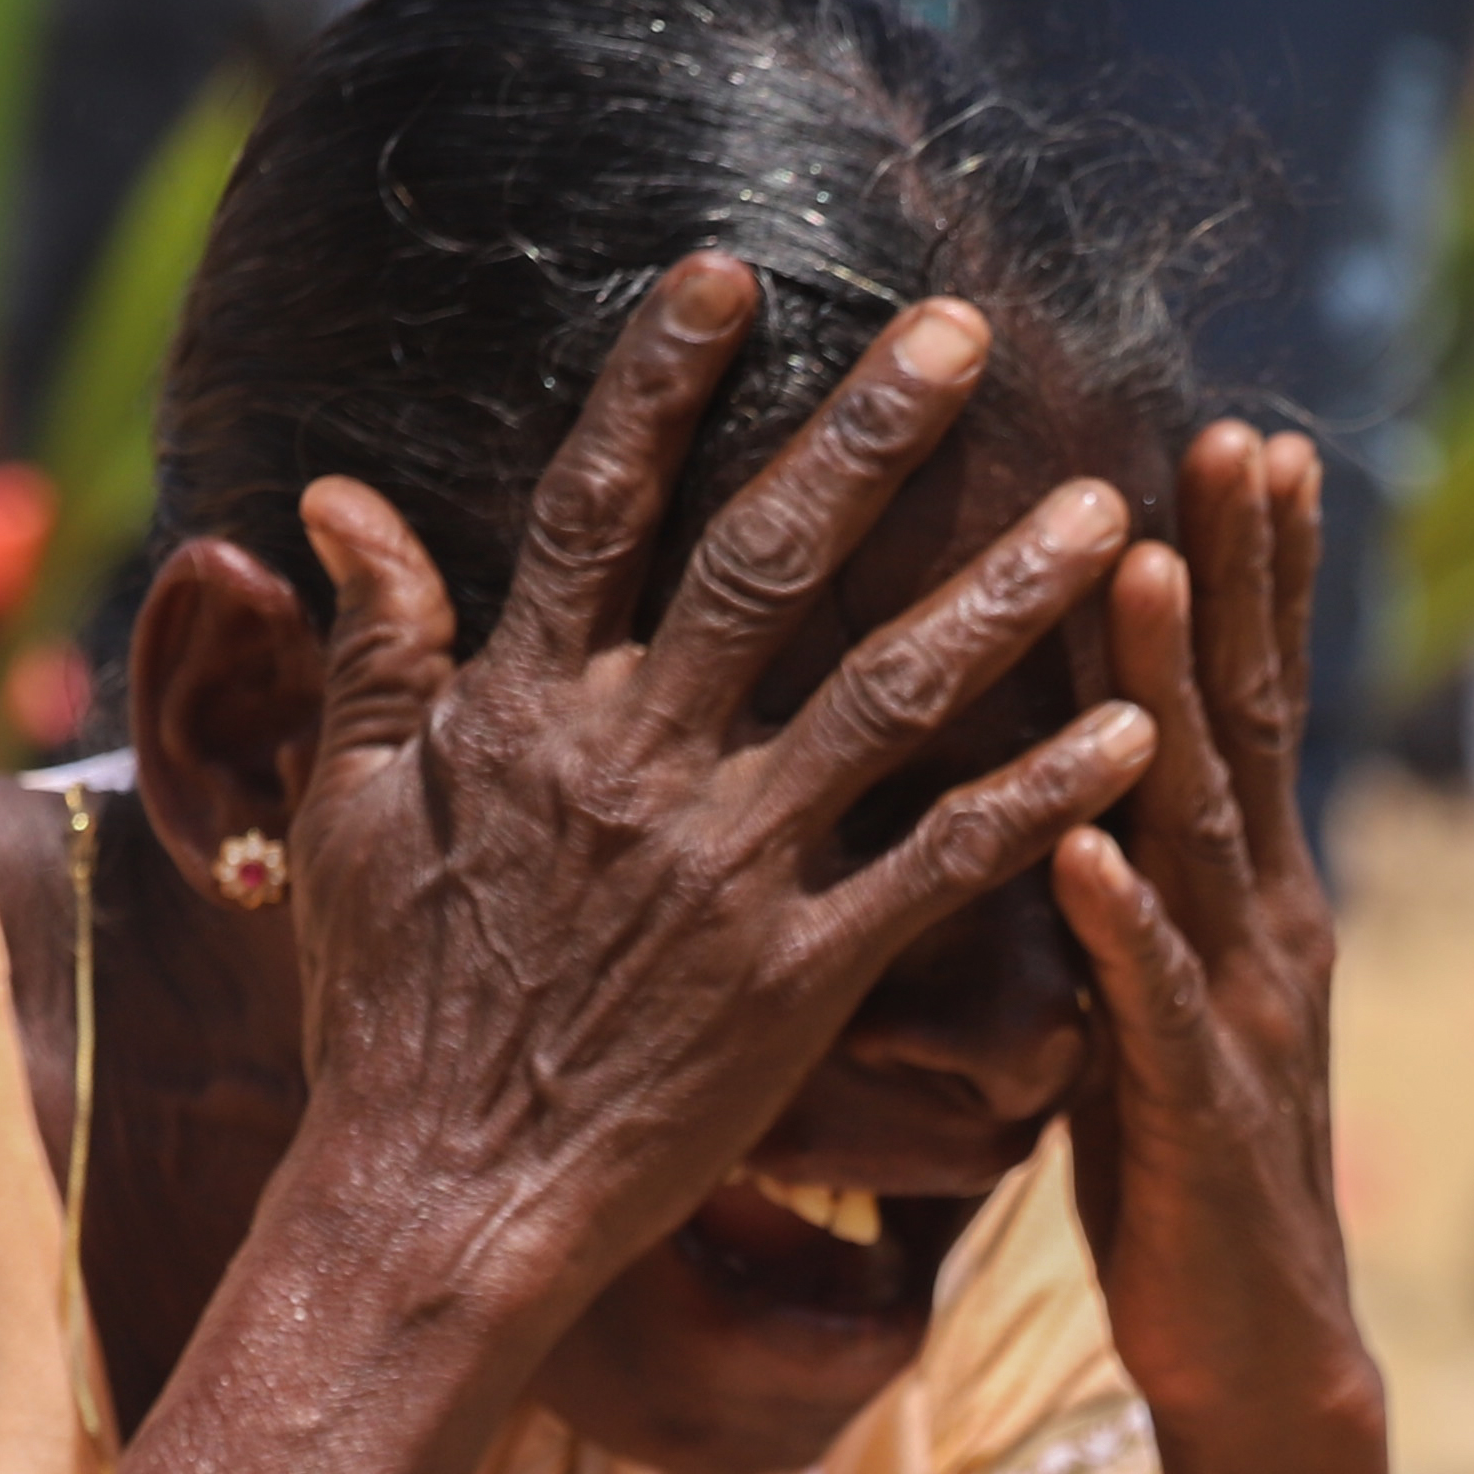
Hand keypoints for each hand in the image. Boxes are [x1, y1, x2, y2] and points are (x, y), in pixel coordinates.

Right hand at [275, 262, 1156, 1323]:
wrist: (437, 1199)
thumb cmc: (385, 1008)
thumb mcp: (347, 811)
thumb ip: (371, 647)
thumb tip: (337, 498)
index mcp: (525, 709)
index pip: (601, 505)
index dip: (663, 381)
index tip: (734, 274)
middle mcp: (639, 764)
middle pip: (770, 561)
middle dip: (872, 433)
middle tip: (963, 330)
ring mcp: (731, 868)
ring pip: (889, 697)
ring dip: (1004, 596)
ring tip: (1108, 512)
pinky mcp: (804, 974)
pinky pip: (944, 867)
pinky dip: (1041, 798)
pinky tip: (1136, 732)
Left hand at [1049, 423, 1373, 1437]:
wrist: (1260, 1354)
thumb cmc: (1182, 1174)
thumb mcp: (1156, 998)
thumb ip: (1138, 884)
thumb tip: (1074, 769)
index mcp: (1249, 895)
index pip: (1254, 700)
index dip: (1255, 570)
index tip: (1247, 437)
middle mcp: (1263, 925)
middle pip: (1249, 720)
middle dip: (1239, 574)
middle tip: (1231, 436)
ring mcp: (1237, 1010)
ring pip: (1200, 824)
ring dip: (1166, 696)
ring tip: (1137, 569)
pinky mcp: (1192, 1108)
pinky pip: (1148, 997)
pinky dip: (1120, 917)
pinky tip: (1085, 841)